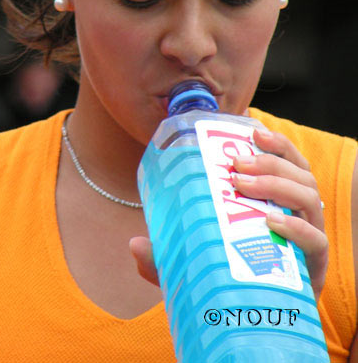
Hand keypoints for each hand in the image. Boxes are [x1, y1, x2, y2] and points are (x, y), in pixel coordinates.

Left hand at [130, 128, 327, 300]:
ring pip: (309, 197)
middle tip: (235, 165)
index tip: (253, 132)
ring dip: (278, 184)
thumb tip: (134, 244)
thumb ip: (167, 252)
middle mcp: (297, 214)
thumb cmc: (228, 275)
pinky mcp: (313, 267)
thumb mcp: (194, 256)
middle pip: (299, 174)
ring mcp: (307, 238)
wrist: (253, 318)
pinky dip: (297, 228)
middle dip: (269, 162)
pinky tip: (272, 222)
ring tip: (243, 186)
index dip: (276, 143)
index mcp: (276, 200)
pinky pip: (316, 241)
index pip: (287, 162)